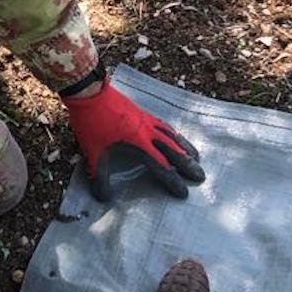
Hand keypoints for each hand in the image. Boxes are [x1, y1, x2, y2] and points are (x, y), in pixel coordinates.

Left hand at [63, 78, 204, 198]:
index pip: (162, 166)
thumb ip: (99, 177)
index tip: (184, 193)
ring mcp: (147, 121)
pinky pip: (165, 126)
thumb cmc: (92, 123)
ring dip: (186, 148)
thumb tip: (103, 198)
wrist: (91, 93)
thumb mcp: (93, 153)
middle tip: (201, 176)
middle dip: (188, 165)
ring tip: (197, 157)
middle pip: (174, 151)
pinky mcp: (143, 113)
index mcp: (140, 144)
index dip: (173, 181)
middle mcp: (148, 132)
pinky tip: (175, 136)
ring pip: (172, 136)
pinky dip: (174, 134)